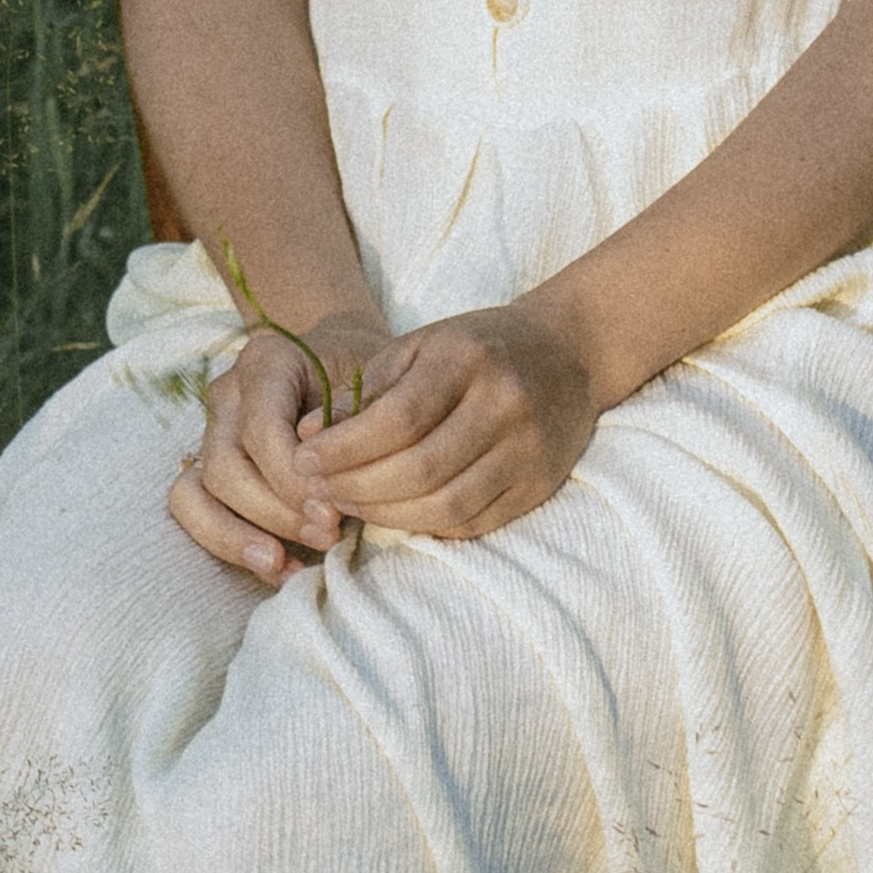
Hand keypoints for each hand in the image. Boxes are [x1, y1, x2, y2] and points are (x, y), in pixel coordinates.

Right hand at [168, 311, 391, 583]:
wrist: (347, 370)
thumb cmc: (365, 381)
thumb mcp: (374, 388)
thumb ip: (352, 426)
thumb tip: (331, 482)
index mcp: (265, 362)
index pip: (261, 430)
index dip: (292, 480)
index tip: (333, 510)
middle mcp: (227, 395)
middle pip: (225, 468)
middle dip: (275, 513)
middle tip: (327, 535)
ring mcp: (209, 432)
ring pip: (196, 493)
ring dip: (244, 537)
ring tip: (293, 562)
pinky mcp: (204, 468)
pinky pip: (193, 511)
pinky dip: (231, 546)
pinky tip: (278, 570)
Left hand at [300, 303, 597, 538]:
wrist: (569, 353)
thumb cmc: (474, 349)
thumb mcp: (419, 347)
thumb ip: (363, 390)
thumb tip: (305, 436)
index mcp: (469, 360)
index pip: (397, 418)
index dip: (344, 448)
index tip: (303, 460)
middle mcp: (506, 405)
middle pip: (419, 469)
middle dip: (356, 487)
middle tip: (317, 490)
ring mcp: (528, 450)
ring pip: (445, 504)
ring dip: (384, 515)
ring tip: (347, 503)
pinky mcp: (538, 486)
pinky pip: (471, 521)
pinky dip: (423, 524)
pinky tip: (392, 514)